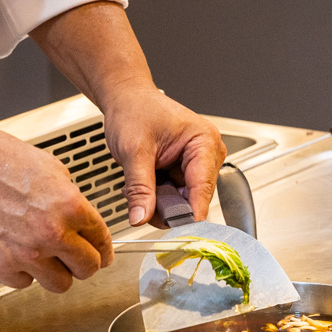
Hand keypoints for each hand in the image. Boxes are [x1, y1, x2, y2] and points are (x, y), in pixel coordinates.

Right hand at [0, 126, 112, 292]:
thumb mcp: (51, 168)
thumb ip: (71, 198)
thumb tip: (82, 220)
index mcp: (71, 207)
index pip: (102, 242)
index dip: (102, 251)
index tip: (100, 256)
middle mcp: (53, 233)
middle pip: (87, 269)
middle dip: (83, 264)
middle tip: (73, 259)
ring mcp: (28, 253)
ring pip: (60, 284)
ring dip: (55, 273)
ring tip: (43, 257)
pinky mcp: (2, 265)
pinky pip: (24, 283)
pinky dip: (22, 273)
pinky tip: (15, 252)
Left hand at [102, 86, 226, 226]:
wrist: (125, 99)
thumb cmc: (134, 110)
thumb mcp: (134, 150)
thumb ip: (139, 187)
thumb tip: (141, 217)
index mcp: (204, 142)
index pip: (203, 189)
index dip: (188, 214)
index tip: (175, 233)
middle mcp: (207, 154)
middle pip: (194, 200)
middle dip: (165, 206)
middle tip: (139, 200)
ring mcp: (196, 164)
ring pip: (182, 202)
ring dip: (158, 201)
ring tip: (137, 185)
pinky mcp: (184, 171)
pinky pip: (173, 196)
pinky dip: (155, 196)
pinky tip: (142, 184)